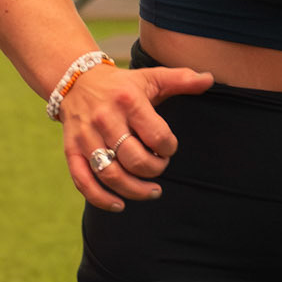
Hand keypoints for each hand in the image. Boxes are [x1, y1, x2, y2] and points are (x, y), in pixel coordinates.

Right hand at [62, 61, 213, 210]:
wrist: (77, 81)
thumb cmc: (123, 85)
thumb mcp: (151, 77)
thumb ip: (181, 79)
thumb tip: (210, 79)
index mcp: (129, 100)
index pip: (156, 135)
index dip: (168, 148)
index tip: (169, 148)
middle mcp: (105, 118)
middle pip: (133, 158)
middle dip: (154, 170)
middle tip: (160, 168)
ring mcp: (86, 137)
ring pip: (110, 174)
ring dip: (134, 190)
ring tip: (151, 192)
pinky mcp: (71, 150)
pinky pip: (83, 181)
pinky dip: (101, 198)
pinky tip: (119, 205)